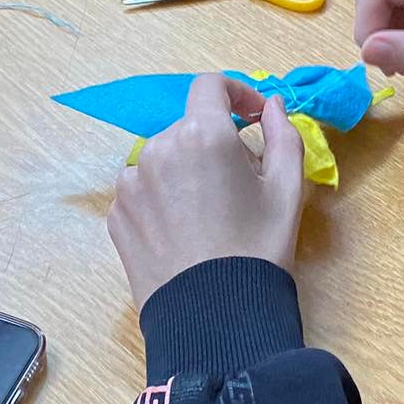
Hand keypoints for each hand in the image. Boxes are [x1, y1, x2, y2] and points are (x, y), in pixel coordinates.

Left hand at [107, 75, 308, 306]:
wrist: (214, 317)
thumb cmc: (259, 249)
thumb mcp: (288, 190)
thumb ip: (284, 135)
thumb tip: (273, 107)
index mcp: (202, 134)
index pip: (211, 86)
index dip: (236, 93)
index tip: (253, 117)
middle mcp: (157, 149)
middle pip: (188, 127)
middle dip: (215, 142)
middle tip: (241, 181)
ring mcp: (130, 184)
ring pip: (163, 159)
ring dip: (185, 170)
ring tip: (208, 212)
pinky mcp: (115, 215)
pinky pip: (143, 192)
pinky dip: (163, 199)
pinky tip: (183, 232)